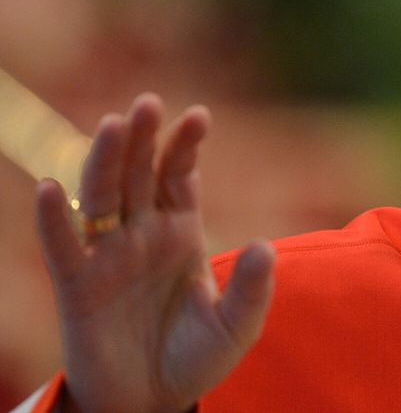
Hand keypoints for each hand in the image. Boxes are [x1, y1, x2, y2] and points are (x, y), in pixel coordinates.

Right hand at [34, 93, 274, 412]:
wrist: (154, 401)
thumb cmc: (197, 357)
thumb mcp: (237, 325)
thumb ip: (252, 288)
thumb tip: (265, 246)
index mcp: (182, 232)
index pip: (180, 176)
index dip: (185, 145)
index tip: (198, 114)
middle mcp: (143, 234)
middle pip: (139, 174)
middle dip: (143, 138)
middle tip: (148, 102)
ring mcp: (109, 256)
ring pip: (101, 197)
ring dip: (104, 160)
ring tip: (113, 124)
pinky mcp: (78, 287)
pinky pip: (62, 248)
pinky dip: (53, 219)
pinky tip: (50, 188)